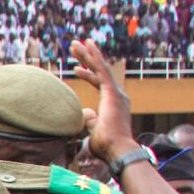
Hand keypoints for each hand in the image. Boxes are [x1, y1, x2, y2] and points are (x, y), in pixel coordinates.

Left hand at [71, 39, 139, 162]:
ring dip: (88, 54)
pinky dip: (94, 59)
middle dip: (87, 58)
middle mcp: (117, 94)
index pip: (99, 82)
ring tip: (77, 43)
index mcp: (113, 102)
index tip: (76, 67)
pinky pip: (102, 71)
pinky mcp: (112, 93)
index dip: (88, 73)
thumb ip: (90, 120)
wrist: (117, 150)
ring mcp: (116, 93)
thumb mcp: (94, 129)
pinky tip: (86, 49)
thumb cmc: (106, 145)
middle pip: (100, 71)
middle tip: (76, 46)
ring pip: (100, 67)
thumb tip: (84, 113)